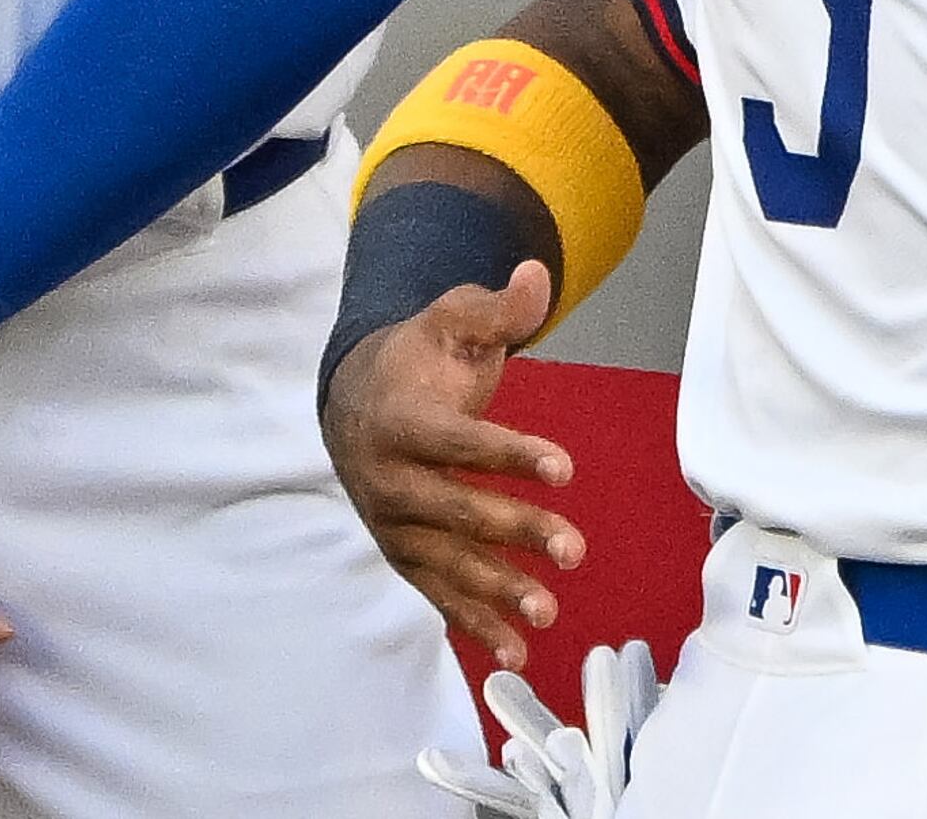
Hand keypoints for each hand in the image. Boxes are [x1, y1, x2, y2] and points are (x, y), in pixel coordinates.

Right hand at [322, 259, 584, 672]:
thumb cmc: (416, 358)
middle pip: (455, 510)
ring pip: (446, 562)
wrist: (353, 398)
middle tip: (574, 549)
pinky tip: (516, 651)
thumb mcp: (450, 320)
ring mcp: (392, 524)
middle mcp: (388, 479)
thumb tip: (537, 276)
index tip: (563, 467)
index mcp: (400, 419)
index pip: (459, 442)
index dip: (510, 454)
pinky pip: (437, 593)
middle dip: (514, 531)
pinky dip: (473, 624)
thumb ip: (496, 308)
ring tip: (550, 610)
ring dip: (497, 590)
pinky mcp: (402, 553)